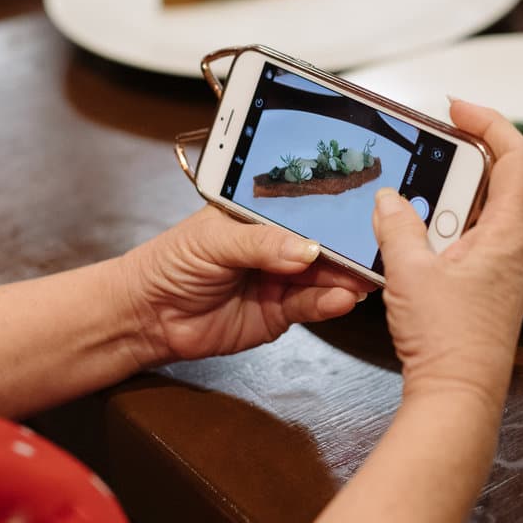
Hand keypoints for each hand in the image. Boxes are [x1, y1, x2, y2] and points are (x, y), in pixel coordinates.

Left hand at [122, 207, 371, 365]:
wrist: (147, 317)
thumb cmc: (171, 263)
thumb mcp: (213, 241)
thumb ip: (260, 244)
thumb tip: (307, 249)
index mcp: (262, 213)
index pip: (304, 205)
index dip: (332, 207)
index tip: (362, 209)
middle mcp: (278, 244)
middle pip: (322, 242)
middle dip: (348, 245)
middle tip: (375, 247)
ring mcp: (283, 278)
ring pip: (324, 275)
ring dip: (346, 276)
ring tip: (365, 276)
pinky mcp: (282, 312)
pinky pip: (312, 306)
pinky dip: (330, 303)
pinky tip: (343, 298)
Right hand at [372, 98, 522, 410]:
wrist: (458, 398)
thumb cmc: (448, 343)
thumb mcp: (410, 274)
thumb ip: (397, 226)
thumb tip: (389, 199)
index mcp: (508, 235)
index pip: (517, 158)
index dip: (490, 123)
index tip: (457, 109)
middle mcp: (513, 248)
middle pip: (497, 180)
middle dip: (458, 159)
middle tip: (423, 147)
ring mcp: (501, 269)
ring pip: (478, 212)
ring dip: (444, 197)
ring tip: (408, 194)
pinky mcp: (485, 288)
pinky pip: (467, 240)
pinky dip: (442, 227)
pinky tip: (410, 236)